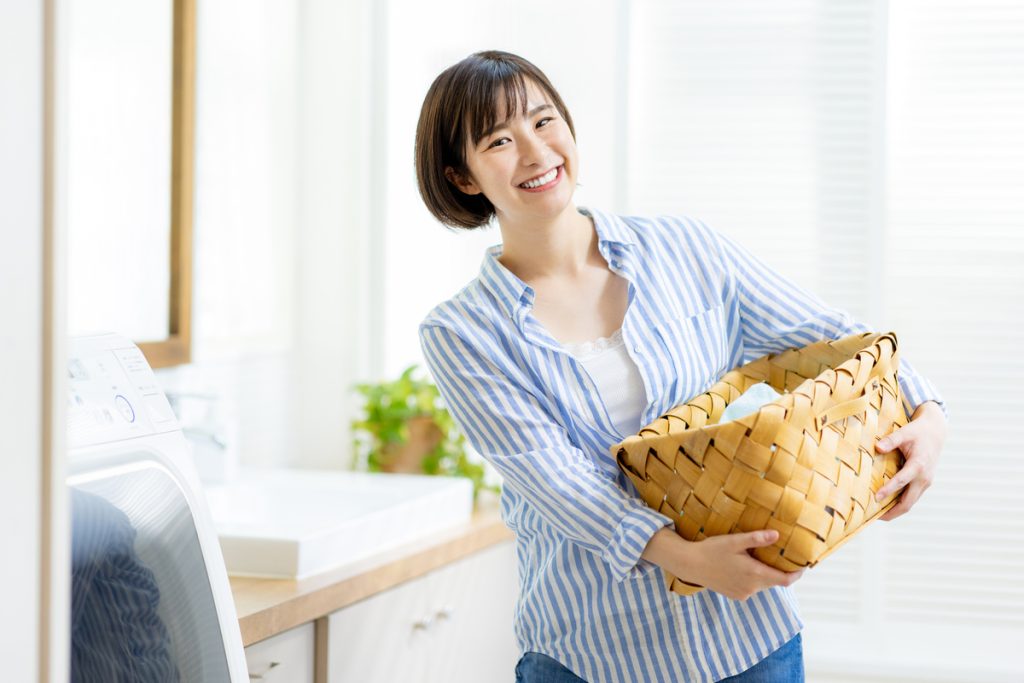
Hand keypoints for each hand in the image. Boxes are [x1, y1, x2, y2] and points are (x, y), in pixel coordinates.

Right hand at [643, 528, 804, 600]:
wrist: (690, 565)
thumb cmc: (712, 550)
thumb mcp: (734, 541)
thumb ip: (756, 539)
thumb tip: (777, 535)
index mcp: (754, 574)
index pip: (785, 580)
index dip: (796, 574)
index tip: (802, 565)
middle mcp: (751, 588)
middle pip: (774, 581)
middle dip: (779, 570)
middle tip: (780, 555)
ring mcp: (743, 593)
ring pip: (762, 584)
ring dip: (764, 573)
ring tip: (758, 558)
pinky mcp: (736, 596)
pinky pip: (751, 588)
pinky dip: (753, 579)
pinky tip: (743, 567)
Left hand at [873, 400, 946, 521]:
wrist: (936, 433)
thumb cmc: (918, 432)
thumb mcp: (905, 432)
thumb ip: (891, 440)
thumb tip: (877, 447)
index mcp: (919, 465)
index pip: (902, 482)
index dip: (888, 490)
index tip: (875, 498)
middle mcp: (924, 478)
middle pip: (908, 502)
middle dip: (892, 512)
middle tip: (873, 517)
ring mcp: (925, 483)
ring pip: (910, 503)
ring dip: (895, 511)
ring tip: (876, 516)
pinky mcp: (923, 484)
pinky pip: (911, 498)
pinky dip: (899, 504)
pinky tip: (885, 506)